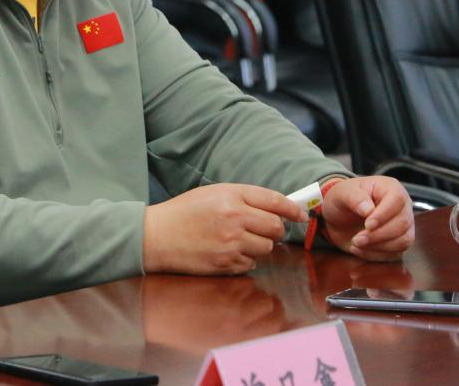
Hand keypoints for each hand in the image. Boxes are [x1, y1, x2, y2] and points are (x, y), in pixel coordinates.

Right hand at [143, 183, 306, 274]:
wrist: (157, 236)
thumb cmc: (186, 212)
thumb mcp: (215, 193)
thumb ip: (246, 198)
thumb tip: (278, 207)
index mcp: (232, 196)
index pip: (274, 201)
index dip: (292, 209)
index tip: (301, 214)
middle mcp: (234, 219)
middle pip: (275, 227)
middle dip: (276, 229)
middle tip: (267, 229)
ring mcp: (231, 244)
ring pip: (266, 248)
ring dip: (260, 245)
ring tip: (240, 240)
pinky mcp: (226, 264)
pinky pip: (251, 264)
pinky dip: (246, 259)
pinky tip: (229, 251)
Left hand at [320, 176, 413, 260]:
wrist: (339, 217)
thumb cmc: (343, 199)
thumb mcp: (342, 193)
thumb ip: (354, 198)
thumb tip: (368, 210)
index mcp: (391, 188)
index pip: (397, 200)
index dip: (383, 215)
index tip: (367, 225)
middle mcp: (402, 207)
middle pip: (402, 224)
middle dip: (378, 235)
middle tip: (356, 239)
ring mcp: (403, 226)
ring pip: (403, 241)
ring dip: (379, 247)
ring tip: (356, 243)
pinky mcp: (398, 243)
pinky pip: (396, 254)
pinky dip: (376, 255)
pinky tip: (359, 250)